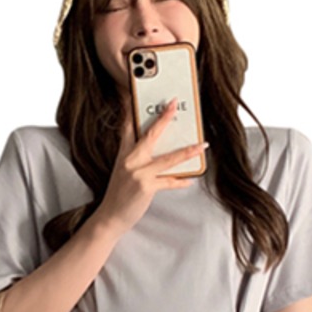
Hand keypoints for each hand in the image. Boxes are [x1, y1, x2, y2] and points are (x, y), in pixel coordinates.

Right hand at [95, 98, 208, 232]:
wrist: (110, 217)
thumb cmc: (119, 195)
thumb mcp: (123, 171)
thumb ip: (137, 158)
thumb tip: (158, 150)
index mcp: (123, 154)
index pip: (127, 126)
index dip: (131, 109)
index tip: (135, 93)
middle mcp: (130, 160)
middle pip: (150, 135)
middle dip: (164, 118)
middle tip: (173, 105)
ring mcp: (138, 173)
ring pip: (168, 158)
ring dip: (188, 151)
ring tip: (202, 145)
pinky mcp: (146, 187)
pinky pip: (169, 181)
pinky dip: (181, 180)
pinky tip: (190, 179)